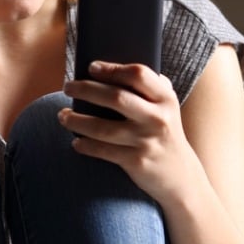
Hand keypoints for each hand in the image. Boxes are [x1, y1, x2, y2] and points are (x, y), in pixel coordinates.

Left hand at [59, 61, 203, 204]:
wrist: (180, 176)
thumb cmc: (164, 132)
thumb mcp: (165, 107)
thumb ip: (148, 87)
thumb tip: (108, 69)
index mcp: (165, 99)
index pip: (138, 74)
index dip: (112, 69)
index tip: (91, 67)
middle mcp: (158, 118)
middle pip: (116, 97)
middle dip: (86, 89)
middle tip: (68, 87)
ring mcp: (146, 141)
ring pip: (103, 127)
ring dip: (77, 120)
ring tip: (62, 115)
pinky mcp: (136, 161)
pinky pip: (103, 150)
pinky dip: (85, 145)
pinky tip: (76, 141)